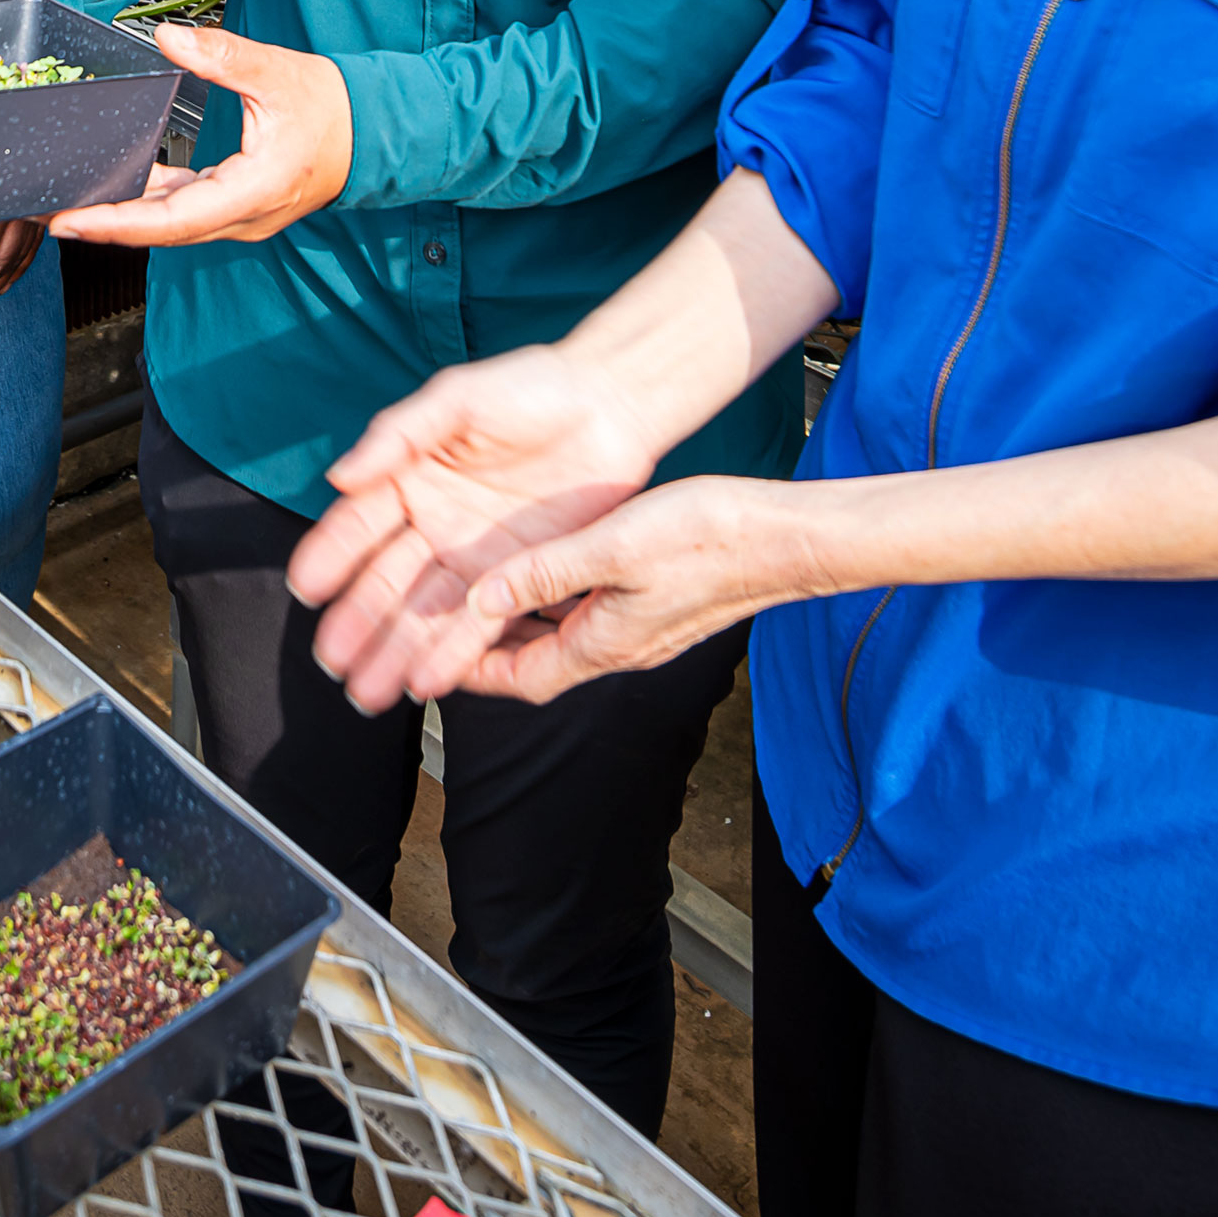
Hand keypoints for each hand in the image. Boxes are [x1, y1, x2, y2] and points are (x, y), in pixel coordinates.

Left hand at [46, 25, 351, 247]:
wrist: (369, 133)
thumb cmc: (330, 107)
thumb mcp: (276, 72)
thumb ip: (221, 55)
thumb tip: (168, 38)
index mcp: (253, 191)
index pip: (172, 219)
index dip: (117, 224)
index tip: (70, 223)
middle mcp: (243, 217)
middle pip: (161, 231)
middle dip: (103, 225)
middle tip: (46, 214)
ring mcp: (239, 218)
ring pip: (170, 226)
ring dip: (121, 217)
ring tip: (69, 204)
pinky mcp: (235, 208)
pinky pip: (184, 213)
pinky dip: (148, 204)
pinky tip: (118, 185)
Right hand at [287, 343, 679, 710]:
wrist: (613, 406)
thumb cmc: (534, 386)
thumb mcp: (460, 397)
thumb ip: (399, 433)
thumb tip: (339, 474)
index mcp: (409, 477)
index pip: (359, 524)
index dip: (330, 556)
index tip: (306, 590)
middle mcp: (434, 523)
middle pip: (386, 580)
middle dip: (358, 623)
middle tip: (332, 662)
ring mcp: (473, 555)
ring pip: (425, 612)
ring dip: (395, 653)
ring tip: (368, 693)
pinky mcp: (516, 577)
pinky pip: (479, 623)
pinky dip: (452, 655)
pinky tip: (425, 684)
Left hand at [452, 475, 813, 703]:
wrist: (787, 538)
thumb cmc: (709, 539)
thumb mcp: (611, 547)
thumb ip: (544, 574)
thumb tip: (481, 598)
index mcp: (602, 644)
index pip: (517, 678)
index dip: (469, 672)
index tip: (430, 660)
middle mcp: (621, 648)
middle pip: (537, 662)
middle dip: (488, 648)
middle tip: (445, 624)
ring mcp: (645, 631)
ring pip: (565, 637)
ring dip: (522, 622)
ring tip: (485, 594)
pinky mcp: (662, 609)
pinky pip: (593, 615)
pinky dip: (560, 600)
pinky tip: (554, 569)